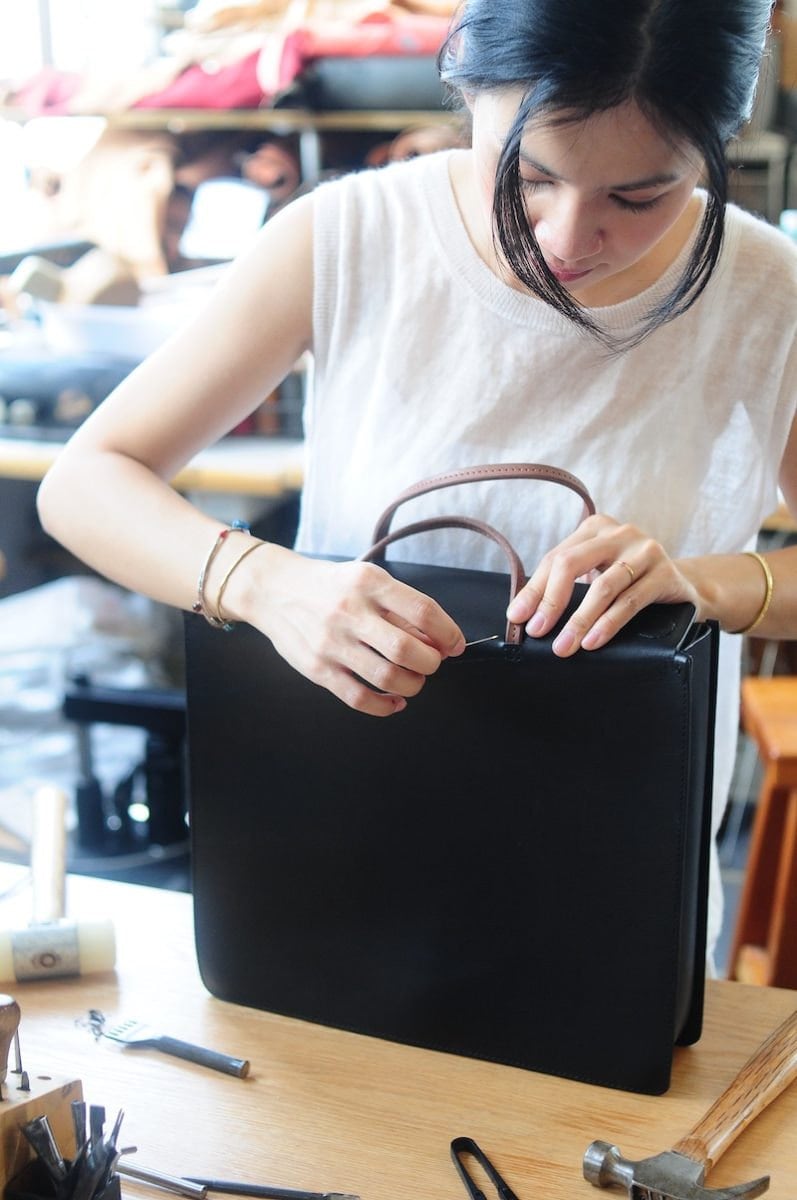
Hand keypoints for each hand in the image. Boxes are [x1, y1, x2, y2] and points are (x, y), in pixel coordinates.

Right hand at [235, 547, 465, 716]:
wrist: (274, 589)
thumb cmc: (329, 585)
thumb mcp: (366, 578)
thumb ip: (399, 606)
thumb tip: (437, 639)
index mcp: (369, 583)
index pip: (423, 611)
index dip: (448, 633)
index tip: (455, 645)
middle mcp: (350, 612)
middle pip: (407, 650)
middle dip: (431, 662)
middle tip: (431, 662)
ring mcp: (331, 643)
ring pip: (387, 677)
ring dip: (412, 684)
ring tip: (413, 679)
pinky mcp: (317, 668)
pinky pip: (359, 698)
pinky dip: (385, 706)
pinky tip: (394, 701)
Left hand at [506, 514, 700, 655]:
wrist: (686, 587)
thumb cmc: (632, 582)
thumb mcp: (598, 574)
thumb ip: (568, 584)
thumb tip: (525, 614)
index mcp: (595, 529)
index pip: (555, 558)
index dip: (534, 590)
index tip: (518, 617)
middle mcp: (619, 533)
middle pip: (572, 564)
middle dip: (550, 602)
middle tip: (538, 632)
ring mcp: (645, 550)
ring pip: (603, 587)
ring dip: (579, 620)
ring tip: (565, 645)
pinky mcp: (665, 573)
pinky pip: (630, 601)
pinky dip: (608, 624)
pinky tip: (593, 641)